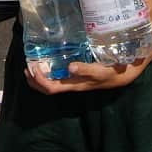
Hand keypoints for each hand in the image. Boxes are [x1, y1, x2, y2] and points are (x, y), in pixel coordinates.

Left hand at [24, 57, 147, 93]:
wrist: (124, 74)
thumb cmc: (112, 72)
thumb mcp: (101, 70)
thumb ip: (86, 69)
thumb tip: (69, 67)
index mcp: (75, 85)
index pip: (52, 88)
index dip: (39, 80)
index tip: (33, 68)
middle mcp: (72, 85)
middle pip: (48, 89)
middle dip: (35, 81)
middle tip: (27, 67)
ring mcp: (74, 81)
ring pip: (52, 84)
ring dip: (40, 78)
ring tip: (32, 66)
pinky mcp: (78, 76)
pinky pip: (59, 77)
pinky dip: (50, 72)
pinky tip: (48, 63)